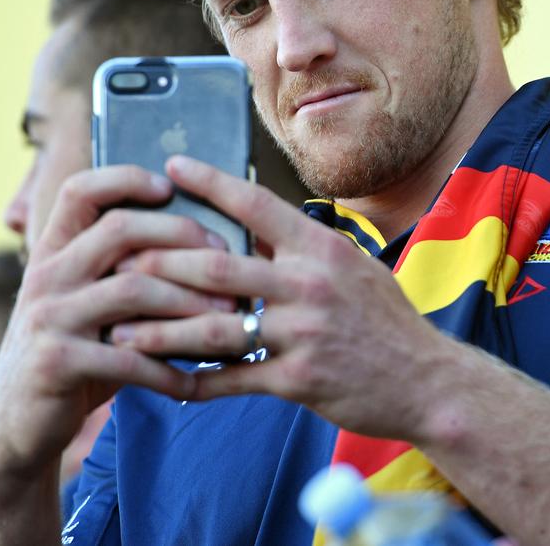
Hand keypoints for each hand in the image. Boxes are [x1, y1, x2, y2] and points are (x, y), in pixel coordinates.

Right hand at [0, 165, 232, 474]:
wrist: (17, 421)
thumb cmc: (77, 351)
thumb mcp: (90, 302)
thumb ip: (128, 273)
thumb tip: (212, 251)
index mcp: (54, 250)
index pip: (81, 191)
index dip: (125, 179)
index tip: (170, 187)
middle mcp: (47, 274)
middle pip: (119, 230)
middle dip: (181, 237)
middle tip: (227, 258)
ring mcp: (48, 316)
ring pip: (132, 289)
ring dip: (190, 302)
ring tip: (229, 316)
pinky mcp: (55, 362)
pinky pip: (127, 357)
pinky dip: (167, 368)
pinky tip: (194, 380)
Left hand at [107, 155, 447, 439]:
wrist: (428, 380)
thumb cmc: (386, 317)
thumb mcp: (353, 265)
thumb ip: (304, 247)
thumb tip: (256, 225)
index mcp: (321, 247)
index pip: (257, 203)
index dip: (211, 181)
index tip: (173, 165)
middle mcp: (309, 284)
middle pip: (218, 264)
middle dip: (163, 261)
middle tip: (122, 257)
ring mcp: (303, 333)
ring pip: (215, 327)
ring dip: (162, 331)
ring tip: (121, 331)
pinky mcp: (299, 380)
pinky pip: (234, 379)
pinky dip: (196, 382)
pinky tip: (164, 383)